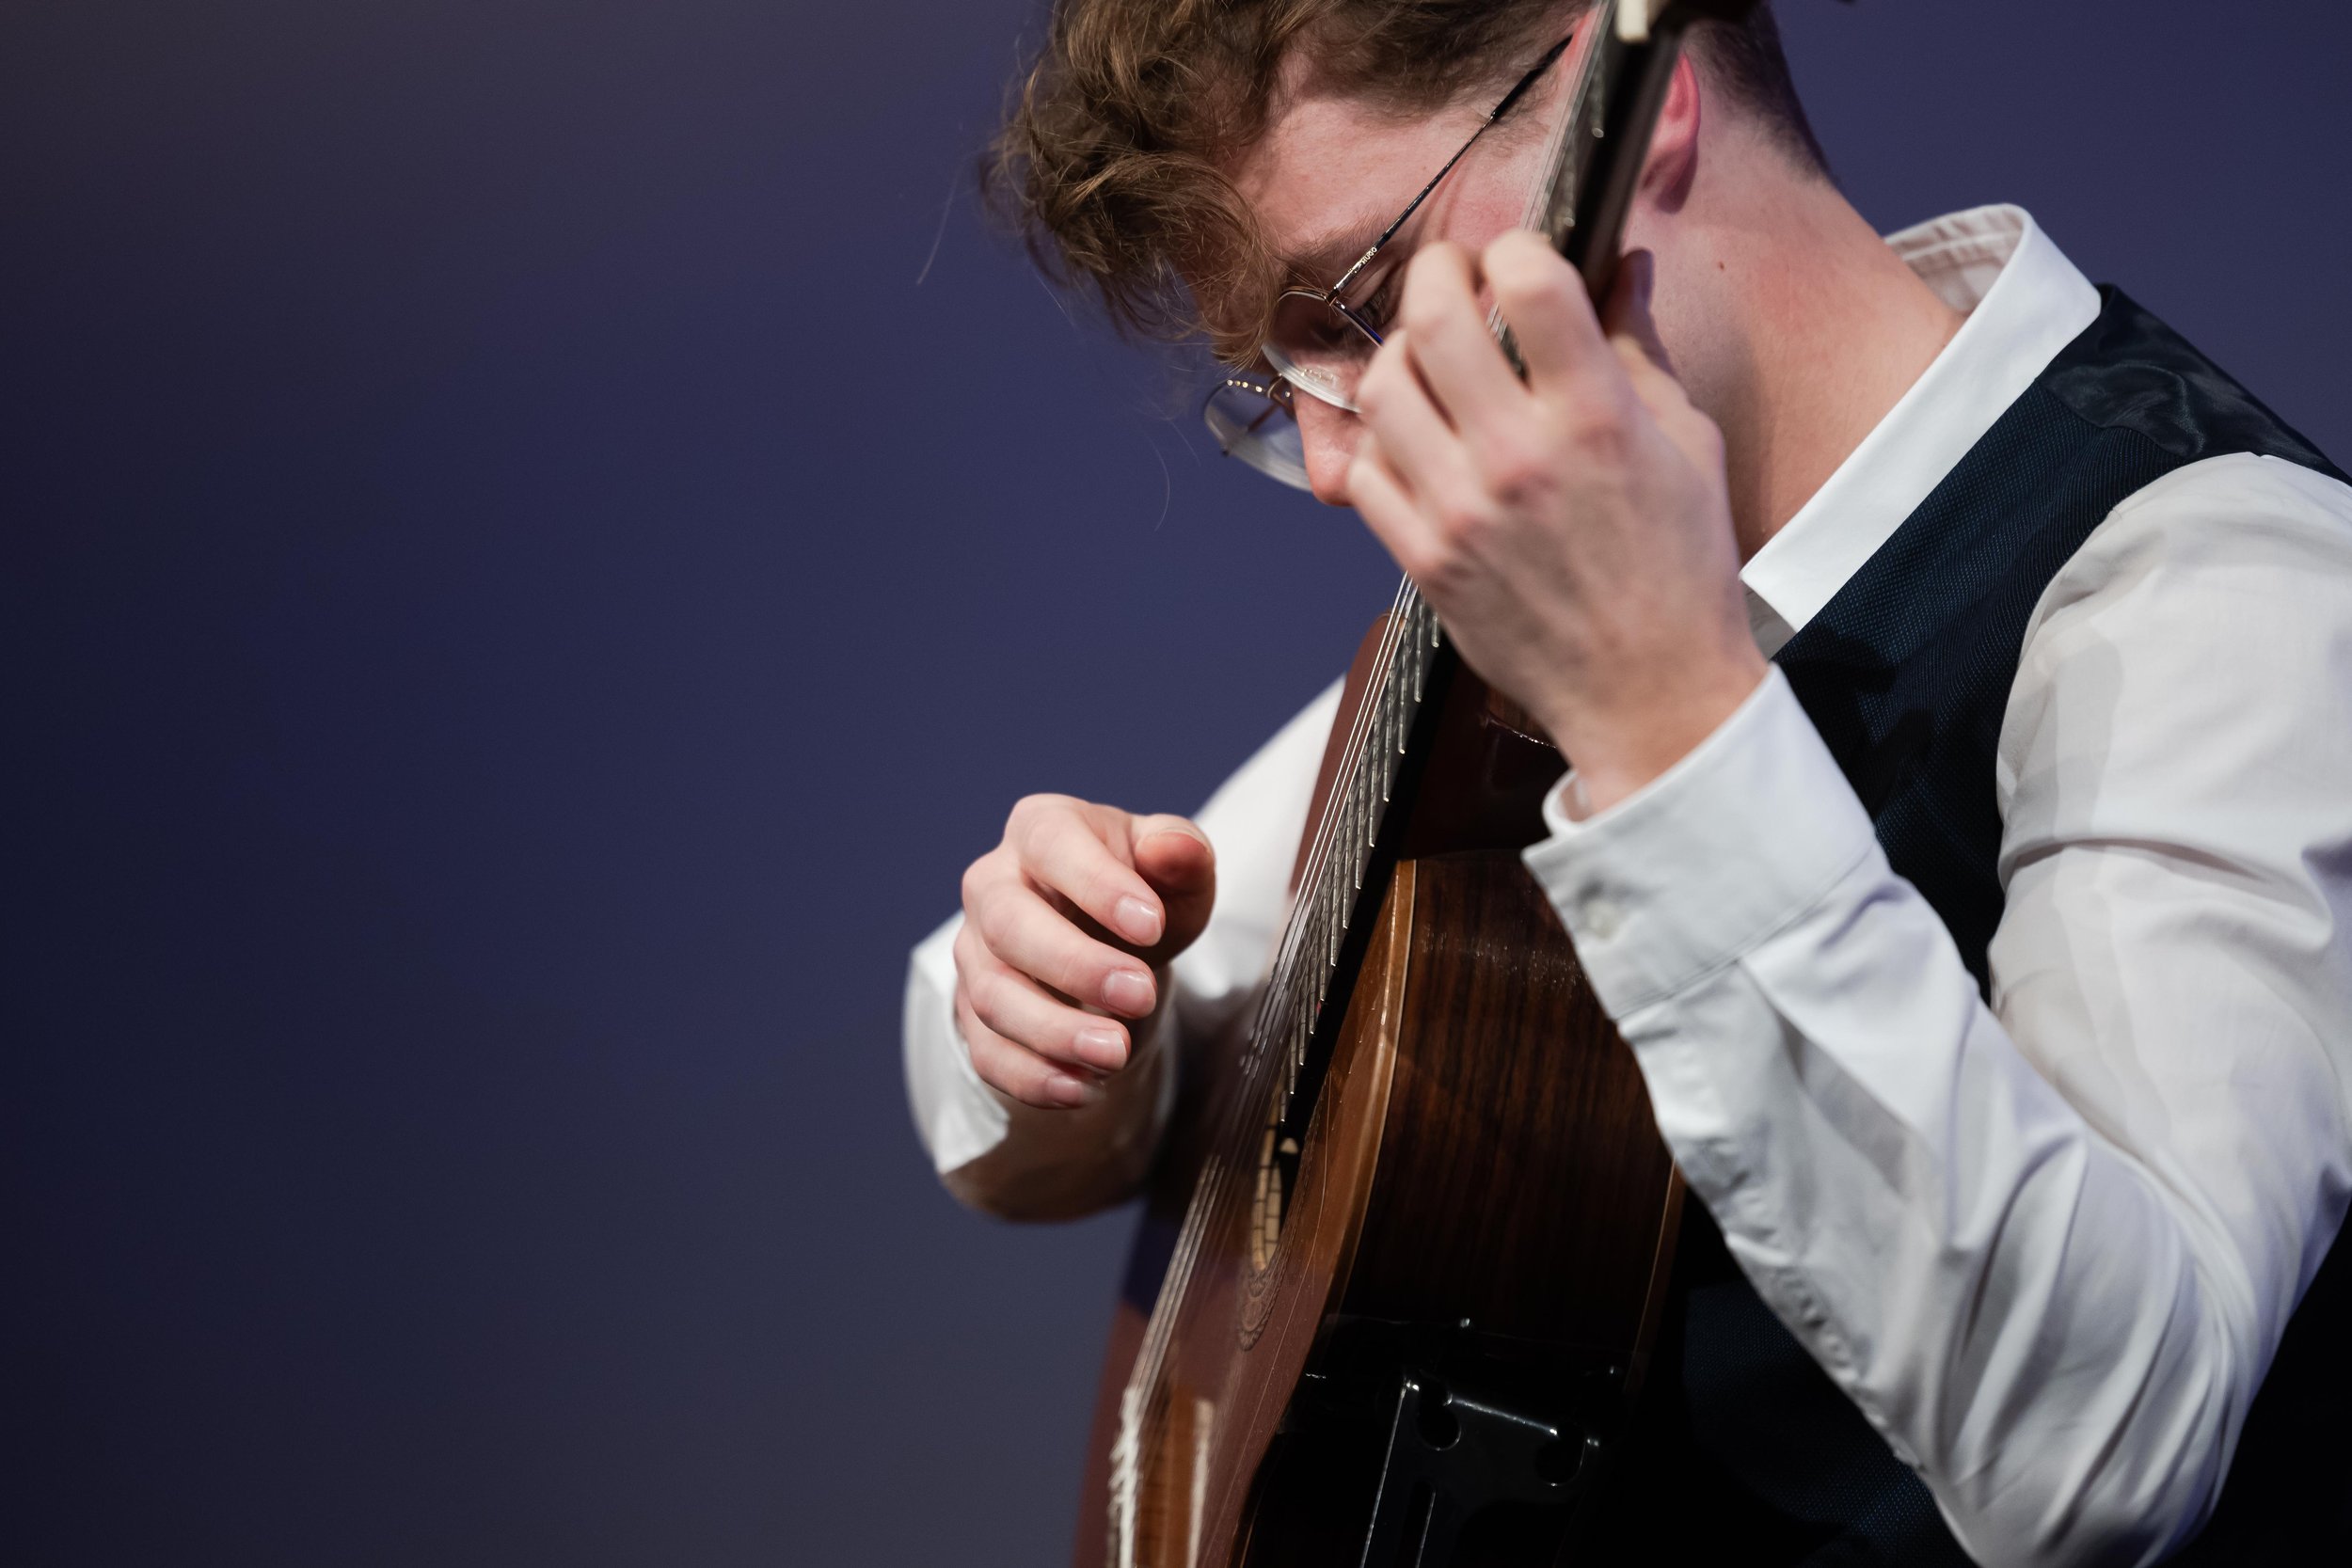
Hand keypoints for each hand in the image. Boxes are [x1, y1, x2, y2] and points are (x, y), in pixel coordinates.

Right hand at [954, 795, 1215, 1108]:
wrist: (1110, 941)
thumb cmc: (1143, 892)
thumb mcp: (1175, 869)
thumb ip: (1181, 853)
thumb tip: (1176, 848)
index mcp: (1041, 829)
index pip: (1054, 845)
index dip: (1098, 886)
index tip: (1152, 927)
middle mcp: (993, 885)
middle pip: (1009, 925)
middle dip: (1075, 967)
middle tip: (1141, 997)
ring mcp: (974, 951)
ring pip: (992, 995)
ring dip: (1053, 1031)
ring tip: (1116, 1054)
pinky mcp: (973, 1012)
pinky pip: (986, 1051)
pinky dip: (1031, 1077)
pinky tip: (1082, 1090)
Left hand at [1348, 232, 1765, 813]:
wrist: (1650, 693)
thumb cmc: (1679, 567)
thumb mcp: (1688, 443)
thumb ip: (1641, 344)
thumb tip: (1623, 262)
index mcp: (1595, 419)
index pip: (1529, 282)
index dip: (1516, 247)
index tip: (1520, 258)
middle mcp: (1519, 458)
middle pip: (1433, 317)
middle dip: (1438, 272)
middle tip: (1454, 278)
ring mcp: (1461, 512)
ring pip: (1383, 388)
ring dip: (1400, 353)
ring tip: (1429, 357)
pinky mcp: (1425, 560)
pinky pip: (1366, 472)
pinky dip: (1380, 441)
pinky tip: (1415, 438)